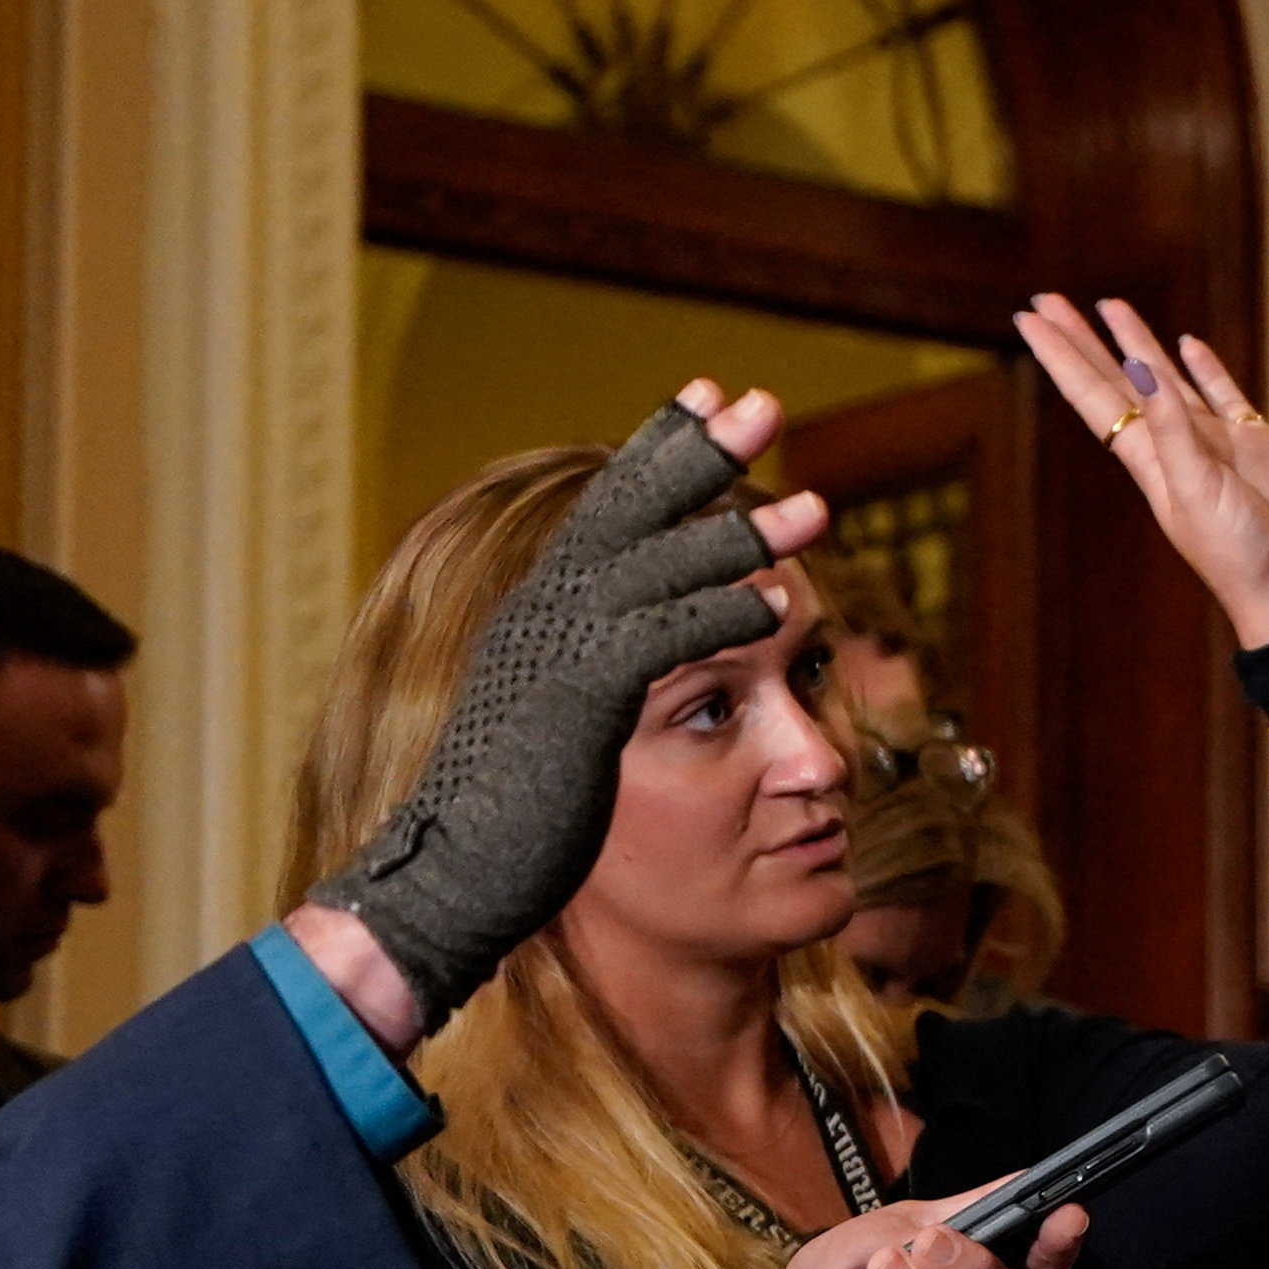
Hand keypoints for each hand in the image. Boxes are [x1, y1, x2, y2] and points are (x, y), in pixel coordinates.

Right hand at [303, 386, 831, 1033]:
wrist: (451, 874)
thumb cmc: (512, 805)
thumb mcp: (557, 711)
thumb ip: (591, 660)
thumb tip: (628, 637)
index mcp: (541, 609)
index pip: (605, 508)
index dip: (656, 448)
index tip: (705, 395)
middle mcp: (542, 612)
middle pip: (629, 511)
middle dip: (699, 455)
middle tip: (764, 405)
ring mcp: (553, 652)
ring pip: (656, 569)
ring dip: (739, 536)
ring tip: (817, 509)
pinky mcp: (574, 704)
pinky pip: (659, 643)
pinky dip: (720, 617)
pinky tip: (781, 606)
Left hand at [1013, 297, 1268, 647]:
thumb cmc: (1239, 553)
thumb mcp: (1196, 489)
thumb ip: (1172, 427)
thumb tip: (1138, 369)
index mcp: (1149, 459)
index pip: (1093, 394)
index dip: (1062, 356)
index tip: (1029, 318)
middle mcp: (1173, 444)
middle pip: (1117, 380)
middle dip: (1081, 341)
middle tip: (1046, 300)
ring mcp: (1214, 442)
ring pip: (1167, 378)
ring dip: (1137, 343)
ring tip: (1110, 305)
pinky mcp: (1254, 443)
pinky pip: (1223, 394)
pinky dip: (1205, 368)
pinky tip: (1188, 345)